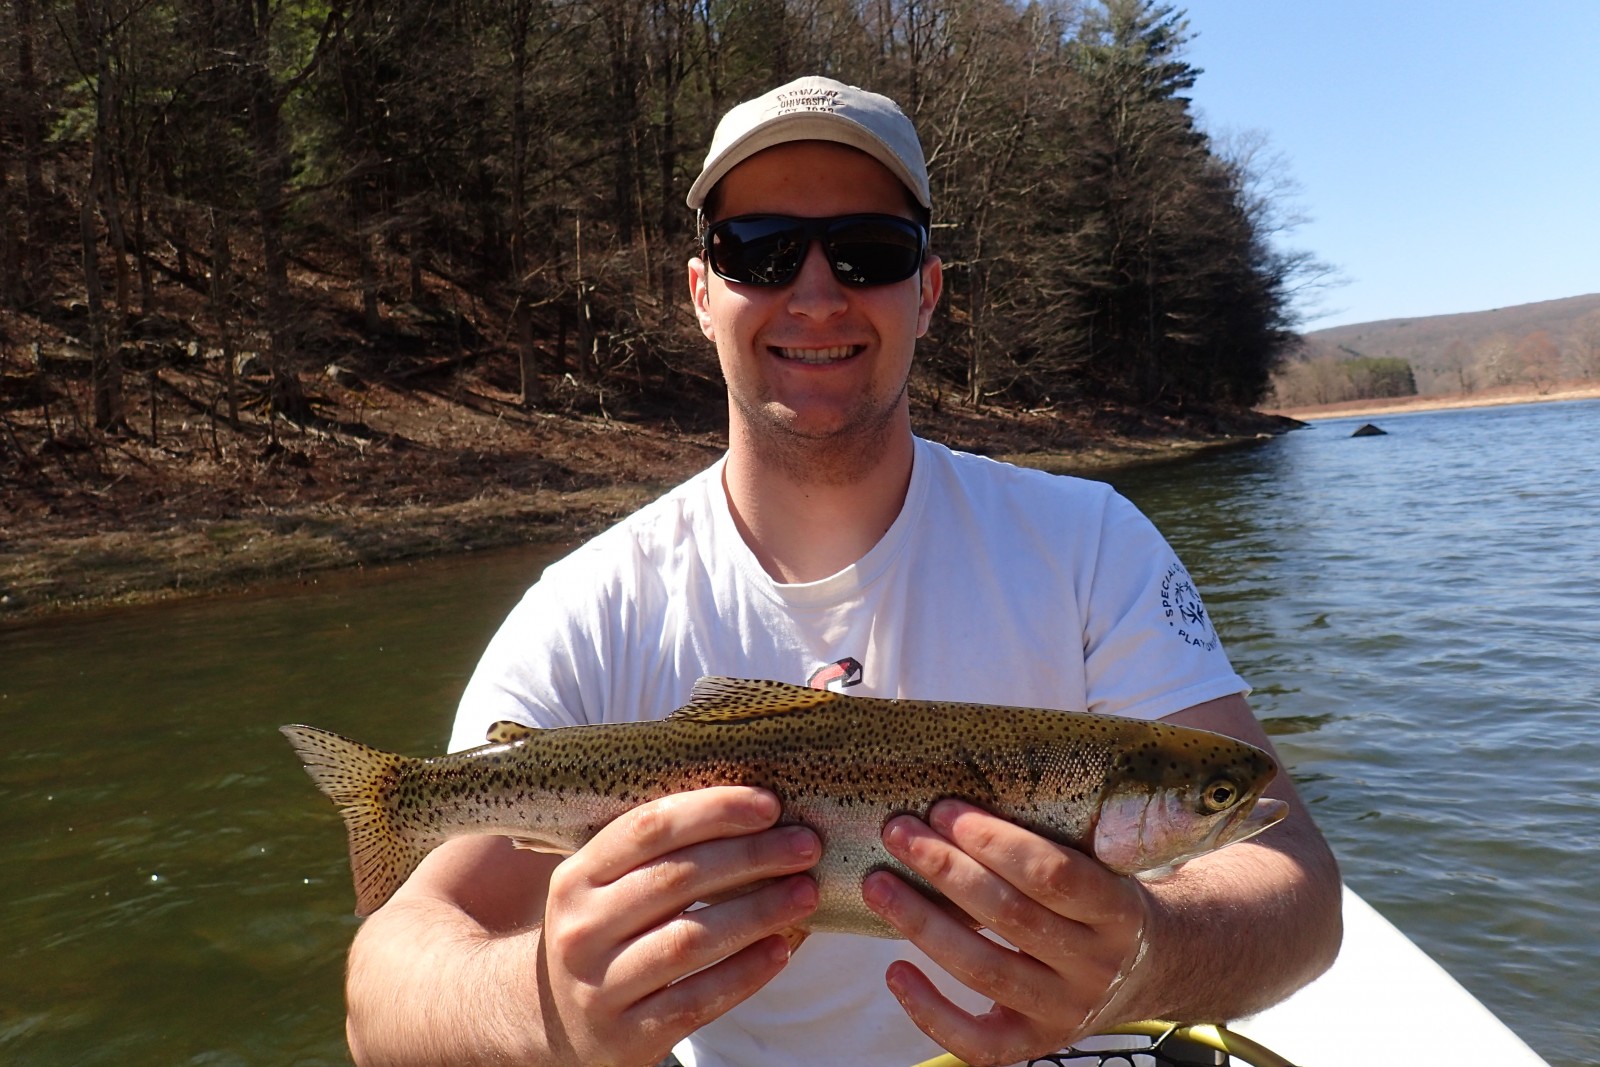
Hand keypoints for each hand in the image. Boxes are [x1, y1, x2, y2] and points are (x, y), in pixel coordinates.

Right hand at [536, 786, 819, 1066]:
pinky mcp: (627, 1036)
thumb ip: (658, 852)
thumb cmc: (603, 935)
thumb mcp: (605, 887)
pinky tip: (781, 950)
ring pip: (690, 940)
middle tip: (805, 846)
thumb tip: (754, 810)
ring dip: (757, 912)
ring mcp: (600, 986)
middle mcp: (581, 928)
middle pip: (677, 879)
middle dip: (751, 857)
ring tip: (804, 893)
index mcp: (577, 876)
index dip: (713, 811)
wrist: (551, 1023)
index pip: (649, 828)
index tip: (769, 805)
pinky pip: (697, 1001)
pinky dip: (745, 973)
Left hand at [863, 800, 1148, 1065]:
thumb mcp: (1103, 864)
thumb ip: (1051, 842)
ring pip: (986, 971)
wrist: (1152, 968)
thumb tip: (959, 805)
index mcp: (1118, 910)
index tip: (944, 810)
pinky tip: (895, 969)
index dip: (995, 840)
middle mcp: (1096, 965)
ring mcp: (1067, 1012)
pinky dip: (931, 1010)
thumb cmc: (1104, 899)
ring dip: (923, 924)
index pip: (1053, 873)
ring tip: (879, 886)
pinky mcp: (1037, 1044)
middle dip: (945, 870)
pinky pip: (979, 1043)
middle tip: (898, 832)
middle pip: (1010, 917)